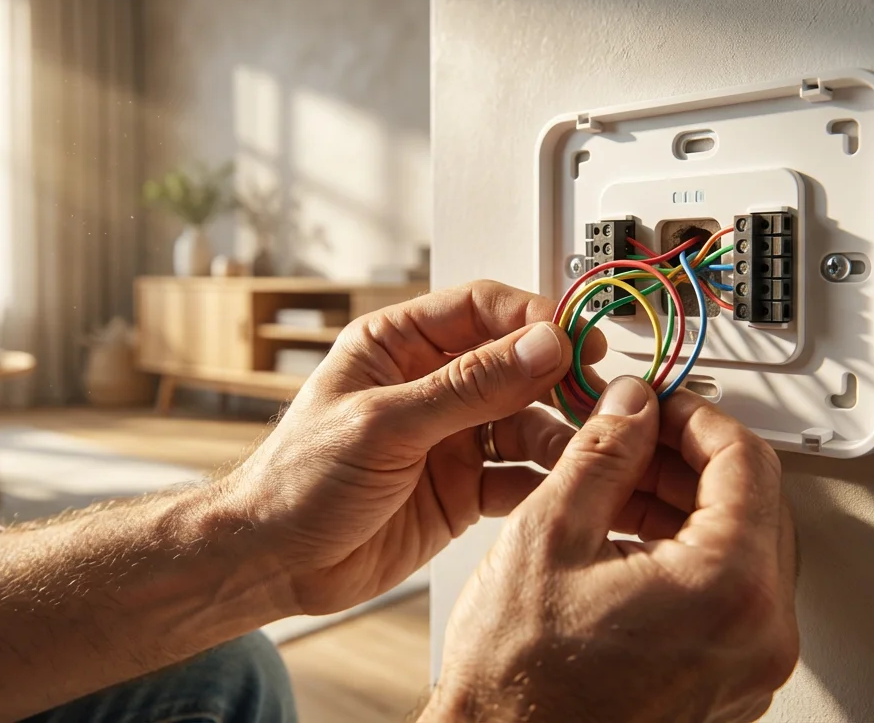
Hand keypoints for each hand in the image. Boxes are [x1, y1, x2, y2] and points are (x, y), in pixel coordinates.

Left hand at [229, 281, 601, 615]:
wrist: (274, 563)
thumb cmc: (296, 482)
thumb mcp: (383, 424)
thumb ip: (467, 387)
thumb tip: (539, 346)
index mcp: (398, 345)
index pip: (482, 309)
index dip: (533, 320)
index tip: (574, 340)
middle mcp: (431, 385)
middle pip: (516, 364)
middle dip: (559, 378)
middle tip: (599, 395)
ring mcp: (451, 437)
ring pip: (526, 421)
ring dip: (561, 433)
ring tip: (590, 447)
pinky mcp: (464, 488)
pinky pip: (520, 475)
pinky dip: (548, 480)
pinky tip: (569, 485)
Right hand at [423, 377, 798, 722]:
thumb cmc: (517, 681)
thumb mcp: (549, 535)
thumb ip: (603, 453)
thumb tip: (632, 405)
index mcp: (730, 590)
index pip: (747, 463)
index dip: (696, 416)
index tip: (658, 403)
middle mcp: (759, 635)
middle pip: (754, 505)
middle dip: (690, 459)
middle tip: (632, 436)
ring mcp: (749, 667)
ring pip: (742, 550)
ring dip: (687, 505)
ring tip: (617, 487)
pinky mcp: (729, 684)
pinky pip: (729, 597)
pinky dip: (689, 555)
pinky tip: (629, 537)